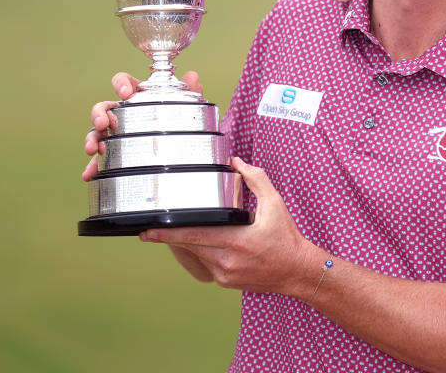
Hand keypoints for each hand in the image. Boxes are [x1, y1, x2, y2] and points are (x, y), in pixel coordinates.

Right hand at [81, 70, 202, 180]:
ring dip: (91, 139)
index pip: (124, 83)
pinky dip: (93, 166)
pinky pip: (101, 159)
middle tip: (102, 123)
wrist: (183, 146)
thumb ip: (189, 91)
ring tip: (92, 149)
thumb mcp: (186, 106)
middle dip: (99, 114)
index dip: (121, 84)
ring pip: (97, 132)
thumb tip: (193, 76)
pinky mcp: (115, 154)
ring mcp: (117, 134)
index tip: (126, 92)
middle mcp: (123, 113)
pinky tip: (90, 174)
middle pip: (104, 108)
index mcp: (138, 97)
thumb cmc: (179, 119)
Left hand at [140, 158, 317, 296]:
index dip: (169, 234)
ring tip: (184, 233)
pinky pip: (206, 265)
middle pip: (189, 246)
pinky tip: (210, 245)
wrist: (297, 271)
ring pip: (196, 256)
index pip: (194, 235)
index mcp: (236, 240)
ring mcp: (225, 274)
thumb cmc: (286, 237)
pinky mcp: (226, 282)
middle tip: (149, 232)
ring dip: (189, 244)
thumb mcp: (275, 204)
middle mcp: (227, 260)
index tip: (148, 231)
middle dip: (170, 238)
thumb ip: (256, 179)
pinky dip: (204, 254)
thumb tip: (236, 162)